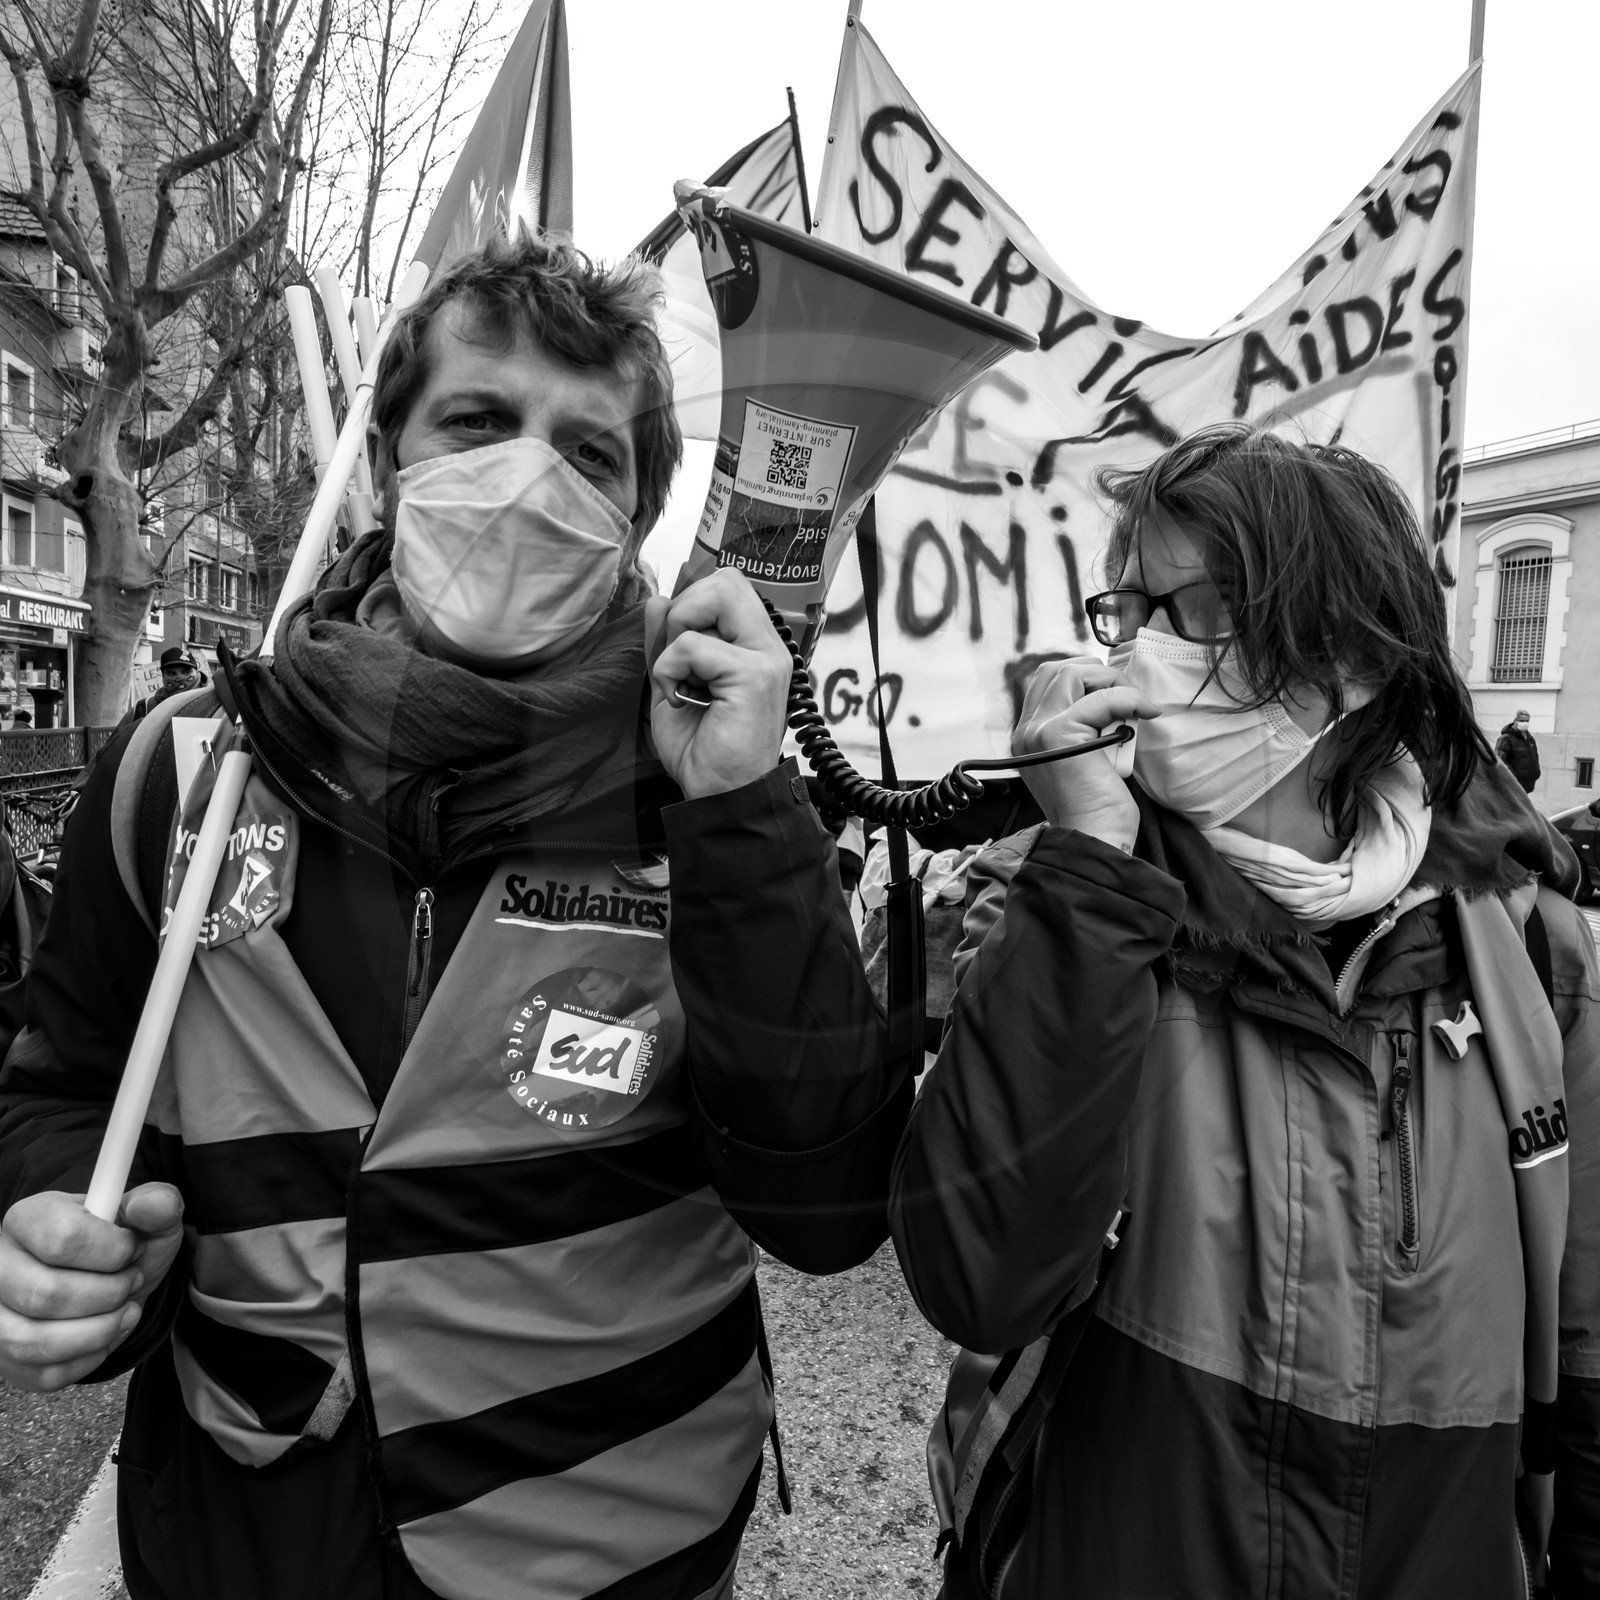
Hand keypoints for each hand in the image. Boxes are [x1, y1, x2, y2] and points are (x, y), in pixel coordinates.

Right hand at [0, 1183, 183, 1391]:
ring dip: (100, 1330)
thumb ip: (158, 1206)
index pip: (63, 1239)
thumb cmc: (121, 1248)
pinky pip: (45, 1373)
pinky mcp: (7, 1357)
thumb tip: (151, 1205)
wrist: (111, 1283)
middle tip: (132, 1282)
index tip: (135, 1251)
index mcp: (29, 1218)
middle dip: (109, 1294)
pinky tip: (106, 1334)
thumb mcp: (147, 1220)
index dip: (113, 1252)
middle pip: (48, 1294)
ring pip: (36, 1342)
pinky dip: (88, 1358)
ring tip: (126, 1310)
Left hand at [648, 569, 792, 799]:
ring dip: (679, 635)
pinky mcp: (754, 676)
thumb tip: (659, 599)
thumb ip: (667, 641)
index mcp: (754, 644)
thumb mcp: (673, 682)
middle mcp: (768, 645)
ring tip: (683, 679)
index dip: (692, 602)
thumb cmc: (702, 747)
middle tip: (680, 658)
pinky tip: (681, 700)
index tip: (679, 647)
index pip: (727, 584)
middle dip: (686, 609)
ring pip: (716, 595)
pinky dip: (671, 669)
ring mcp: (766, 658)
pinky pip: (693, 645)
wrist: (718, 795)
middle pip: (725, 580)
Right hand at [1013, 657, 1158, 850]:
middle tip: (1127, 697)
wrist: (1094, 837)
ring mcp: (1038, 731)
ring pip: (1072, 673)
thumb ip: (1082, 731)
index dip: (1084, 678)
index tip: (1114, 694)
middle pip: (1056, 670)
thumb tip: (1110, 701)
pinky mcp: (1059, 734)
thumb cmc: (1097, 808)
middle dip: (1097, 674)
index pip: (1047, 683)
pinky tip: (1148, 712)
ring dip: (1111, 683)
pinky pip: (1102, 698)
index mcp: (1028, 738)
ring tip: (1133, 707)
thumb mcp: (1083, 760)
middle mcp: (1026, 732)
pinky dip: (1130, 699)